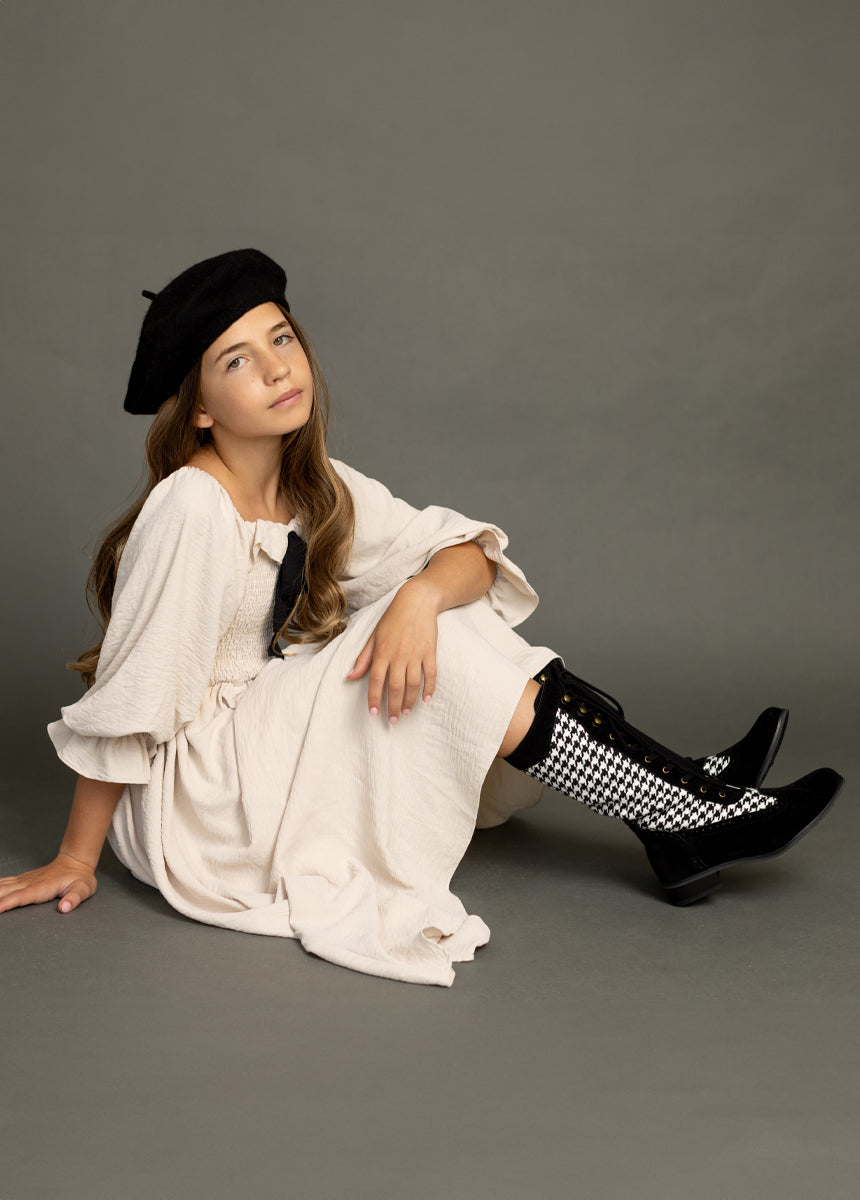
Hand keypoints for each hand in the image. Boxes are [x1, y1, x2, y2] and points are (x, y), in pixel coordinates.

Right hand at [0, 853, 97, 914]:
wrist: (75, 861)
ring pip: (1, 887)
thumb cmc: (80, 878)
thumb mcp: (83, 889)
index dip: (5, 904)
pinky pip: (4, 882)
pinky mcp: (23, 879)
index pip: (19, 898)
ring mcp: (24, 880)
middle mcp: (29, 883)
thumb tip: (65, 908)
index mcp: (41, 888)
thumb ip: (74, 898)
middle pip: (4, 893)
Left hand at [346, 578, 439, 722]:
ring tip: (406, 713)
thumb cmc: (392, 619)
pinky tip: (426, 699)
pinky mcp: (430, 652)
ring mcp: (415, 654)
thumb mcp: (374, 636)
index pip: (375, 680)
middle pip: (395, 687)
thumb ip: (363, 658)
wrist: (417, 601)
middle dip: (393, 706)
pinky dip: (429, 688)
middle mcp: (398, 655)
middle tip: (393, 720)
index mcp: (382, 652)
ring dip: (410, 701)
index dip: (374, 698)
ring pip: (413, 684)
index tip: (373, 713)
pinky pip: (430, 674)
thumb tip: (350, 677)